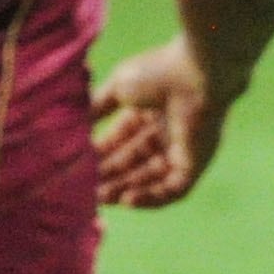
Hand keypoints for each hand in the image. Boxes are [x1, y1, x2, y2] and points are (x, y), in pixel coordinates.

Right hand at [91, 39, 237, 209]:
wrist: (199, 73)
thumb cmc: (160, 72)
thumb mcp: (119, 87)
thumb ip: (97, 106)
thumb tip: (74, 125)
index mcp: (151, 111)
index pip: (121, 141)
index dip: (100, 155)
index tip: (77, 167)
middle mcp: (167, 131)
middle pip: (134, 163)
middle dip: (110, 177)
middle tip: (86, 190)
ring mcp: (184, 148)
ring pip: (151, 179)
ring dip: (126, 190)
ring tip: (101, 198)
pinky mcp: (198, 162)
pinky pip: (175, 189)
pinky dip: (152, 198)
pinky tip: (128, 200)